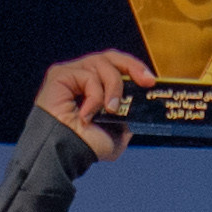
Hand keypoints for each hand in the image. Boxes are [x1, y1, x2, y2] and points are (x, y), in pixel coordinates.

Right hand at [36, 50, 154, 160]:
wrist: (65, 154)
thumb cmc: (86, 146)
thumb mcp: (118, 134)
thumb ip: (129, 117)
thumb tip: (142, 107)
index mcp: (95, 87)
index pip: (117, 67)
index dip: (134, 68)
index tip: (151, 81)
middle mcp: (83, 76)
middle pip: (111, 57)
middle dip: (132, 66)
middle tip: (146, 81)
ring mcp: (72, 74)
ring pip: (102, 63)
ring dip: (113, 87)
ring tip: (111, 110)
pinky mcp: (60, 75)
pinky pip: (88, 76)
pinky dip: (94, 96)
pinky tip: (87, 115)